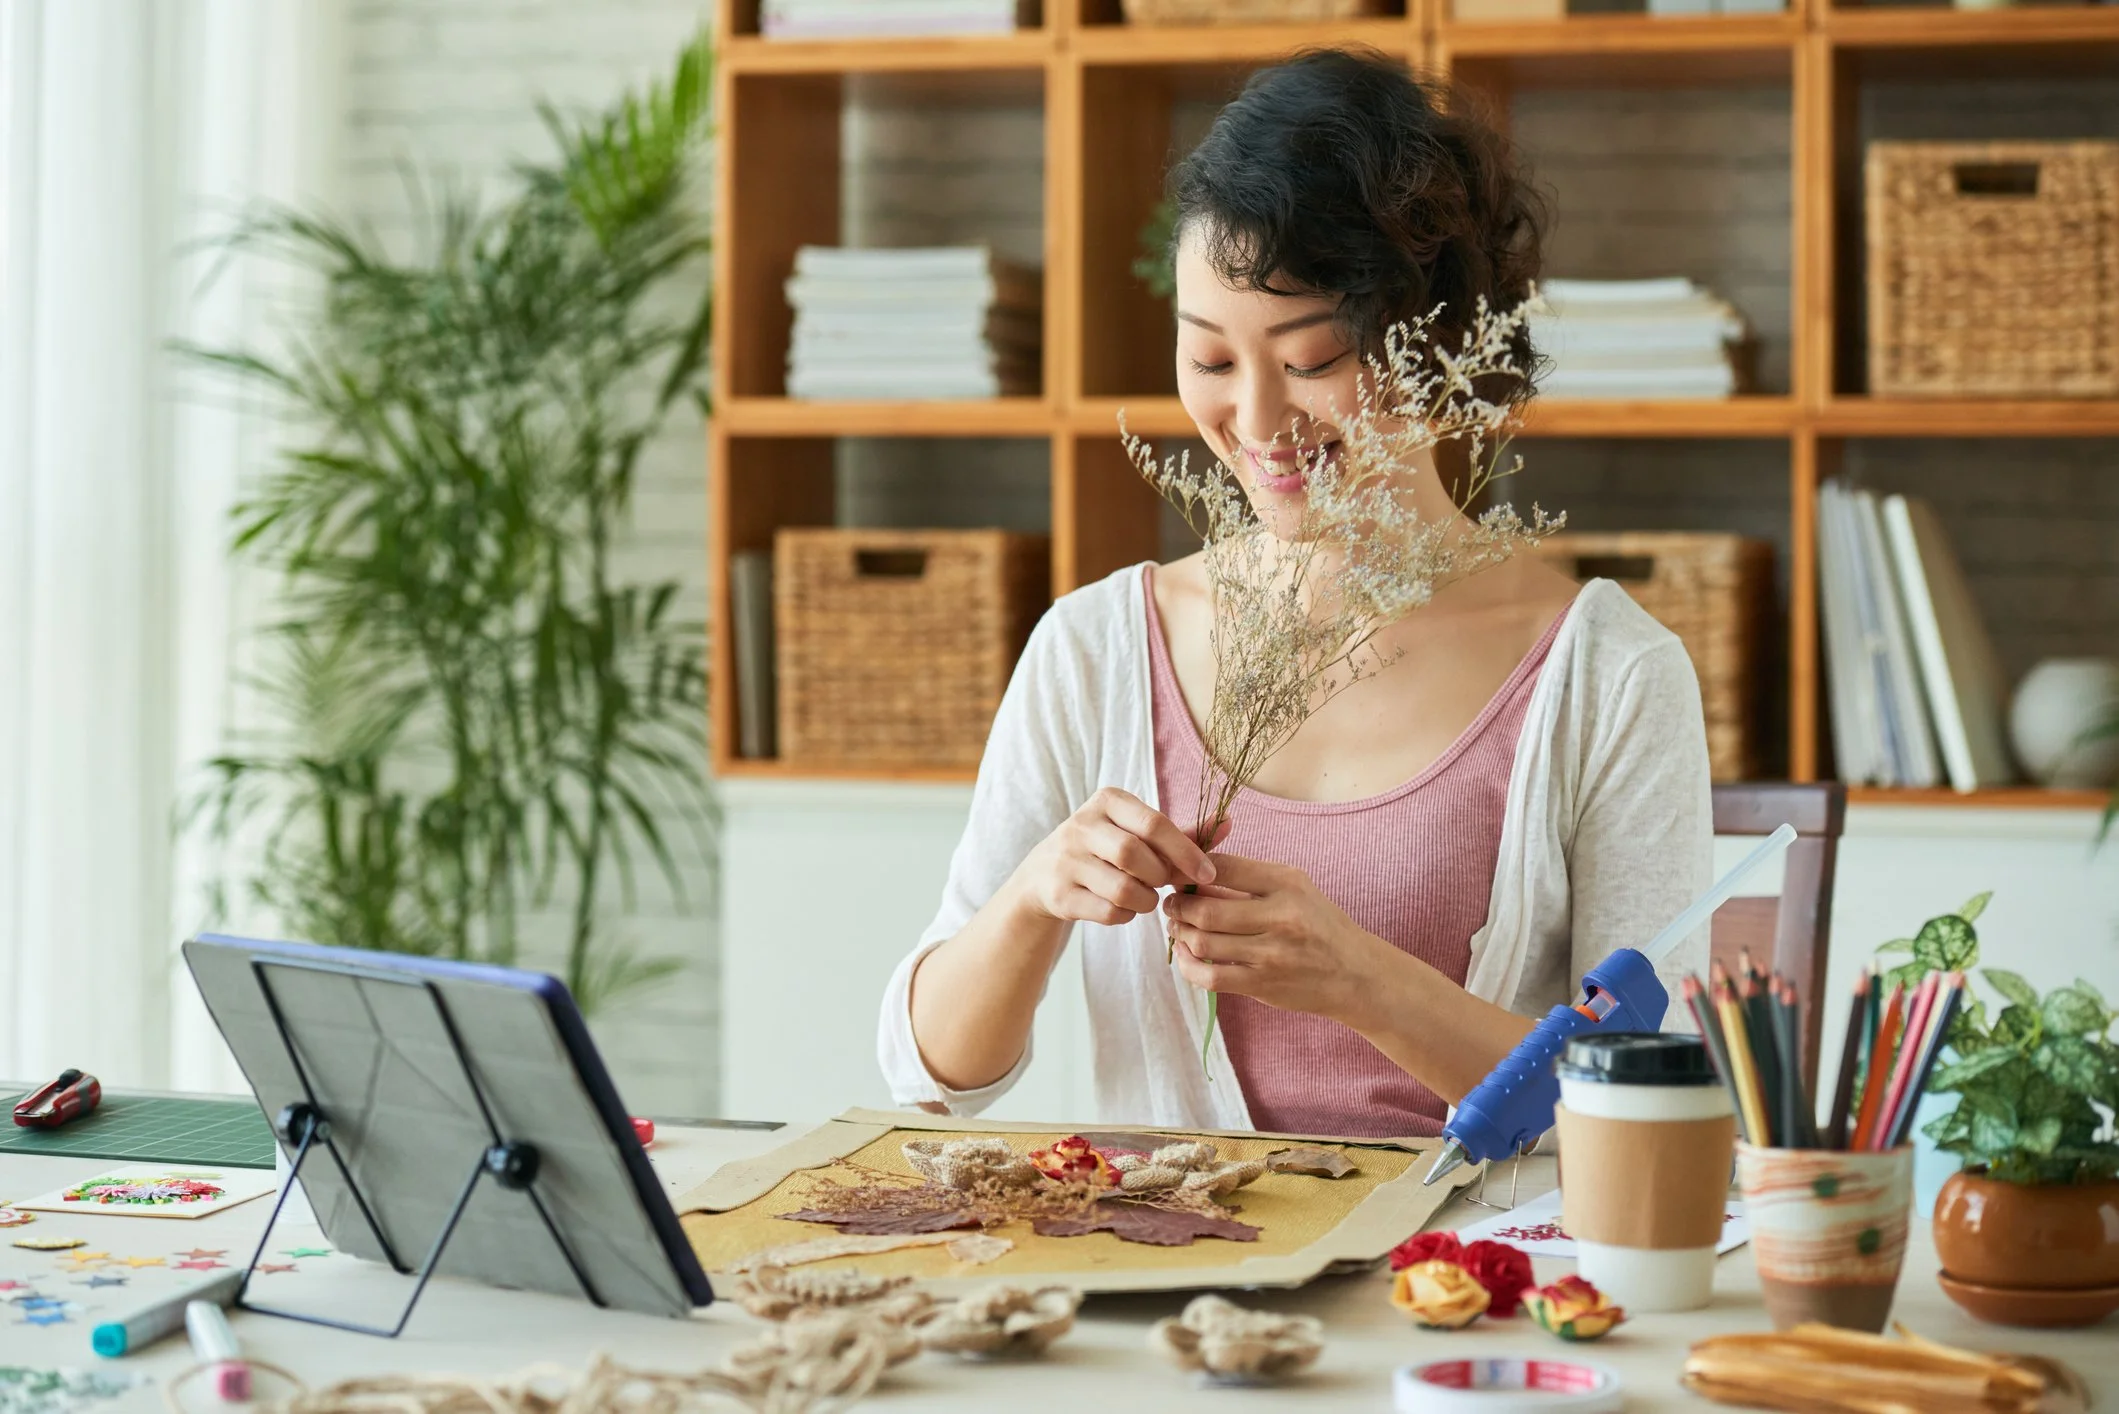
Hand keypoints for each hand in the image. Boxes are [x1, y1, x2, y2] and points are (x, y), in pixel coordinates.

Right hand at [1009, 788, 1218, 928]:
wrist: (1044, 875)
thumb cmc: (1107, 850)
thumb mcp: (1138, 833)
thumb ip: (1182, 832)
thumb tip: (1228, 822)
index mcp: (1107, 801)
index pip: (1153, 823)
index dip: (1185, 851)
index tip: (1207, 873)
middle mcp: (1081, 825)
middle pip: (1134, 854)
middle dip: (1159, 876)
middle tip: (1163, 883)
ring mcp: (1066, 860)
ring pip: (1122, 888)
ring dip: (1145, 900)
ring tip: (1144, 896)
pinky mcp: (1059, 894)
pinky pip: (1108, 911)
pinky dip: (1126, 915)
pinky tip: (1123, 907)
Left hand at [1162, 853, 1397, 1025]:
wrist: (1355, 973)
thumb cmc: (1318, 925)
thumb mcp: (1294, 889)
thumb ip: (1247, 882)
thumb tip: (1192, 876)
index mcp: (1287, 883)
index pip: (1223, 867)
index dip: (1191, 869)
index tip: (1180, 874)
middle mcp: (1281, 916)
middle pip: (1205, 909)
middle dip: (1178, 906)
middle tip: (1172, 904)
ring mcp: (1272, 954)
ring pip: (1203, 942)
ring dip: (1180, 934)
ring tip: (1178, 928)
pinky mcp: (1264, 985)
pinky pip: (1210, 976)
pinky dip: (1188, 965)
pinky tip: (1187, 955)